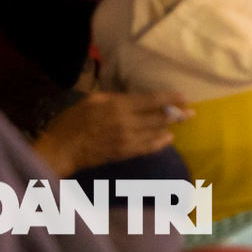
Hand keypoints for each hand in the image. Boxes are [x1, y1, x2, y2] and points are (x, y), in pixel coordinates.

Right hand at [34, 91, 190, 177]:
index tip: (184, 97)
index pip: (152, 100)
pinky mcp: (124, 153)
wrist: (61, 150)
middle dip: (177, 113)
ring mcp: (127, 140)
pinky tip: (168, 139)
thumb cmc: (72, 121)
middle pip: (159, 117)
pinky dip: (160, 143)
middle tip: (190, 112)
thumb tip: (134, 98)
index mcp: (119, 106)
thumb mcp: (93, 100)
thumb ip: (116, 98)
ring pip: (156, 131)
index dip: (171, 98)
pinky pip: (147, 148)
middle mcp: (127, 122)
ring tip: (183, 121)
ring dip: (171, 126)